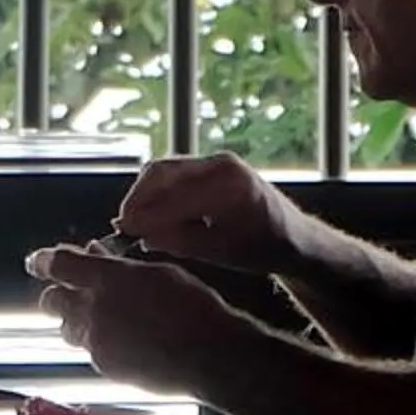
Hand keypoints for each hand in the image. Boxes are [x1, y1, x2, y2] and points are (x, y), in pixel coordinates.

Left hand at [26, 243, 247, 395]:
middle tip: (68, 292)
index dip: (44, 261)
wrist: (210, 357)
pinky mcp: (105, 367)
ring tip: (100, 319)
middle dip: (56, 295)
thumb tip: (96, 255)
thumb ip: (120, 266)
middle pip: (52, 301)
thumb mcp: (159, 273)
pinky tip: (124, 342)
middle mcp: (94, 310)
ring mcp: (97, 342)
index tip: (36, 261)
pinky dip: (98, 344)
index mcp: (108, 279)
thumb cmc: (194, 309)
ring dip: (76, 321)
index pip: (59, 265)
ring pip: (68, 329)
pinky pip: (90, 352)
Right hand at [113, 153, 307, 275]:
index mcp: (229, 185)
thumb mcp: (220, 252)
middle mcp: (221, 164)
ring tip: (133, 221)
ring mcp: (215, 162)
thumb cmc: (261, 248)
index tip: (125, 230)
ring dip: (145, 194)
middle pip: (163, 172)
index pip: (175, 196)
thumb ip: (180, 241)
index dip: (146, 213)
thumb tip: (141, 235)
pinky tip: (151, 214)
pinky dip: (158, 191)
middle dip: (138, 198)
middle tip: (124, 225)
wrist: (292, 236)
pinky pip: (174, 173)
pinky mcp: (210, 166)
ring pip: (165, 170)